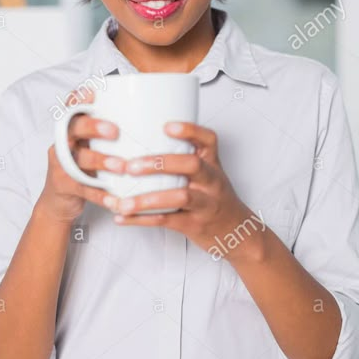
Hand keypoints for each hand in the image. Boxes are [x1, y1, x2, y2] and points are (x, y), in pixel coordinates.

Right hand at [37, 88, 126, 222]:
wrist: (59, 202)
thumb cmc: (85, 169)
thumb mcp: (93, 147)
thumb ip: (111, 134)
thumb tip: (152, 121)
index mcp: (72, 129)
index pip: (72, 108)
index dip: (79, 98)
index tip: (94, 91)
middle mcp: (64, 142)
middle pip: (73, 128)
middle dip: (93, 126)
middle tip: (115, 131)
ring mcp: (61, 164)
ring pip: (79, 158)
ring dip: (101, 161)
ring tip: (121, 167)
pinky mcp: (63, 185)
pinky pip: (83, 189)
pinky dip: (100, 194)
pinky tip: (116, 199)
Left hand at [102, 121, 249, 254]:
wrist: (236, 232)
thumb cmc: (214, 198)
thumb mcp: (207, 174)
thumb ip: (182, 159)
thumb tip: (140, 144)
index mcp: (212, 164)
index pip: (208, 140)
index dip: (190, 131)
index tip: (166, 126)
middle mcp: (211, 181)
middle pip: (191, 165)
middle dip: (160, 163)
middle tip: (130, 166)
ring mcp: (205, 203)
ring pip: (179, 197)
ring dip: (148, 199)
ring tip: (123, 203)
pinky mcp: (195, 224)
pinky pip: (168, 221)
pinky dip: (142, 220)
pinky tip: (123, 217)